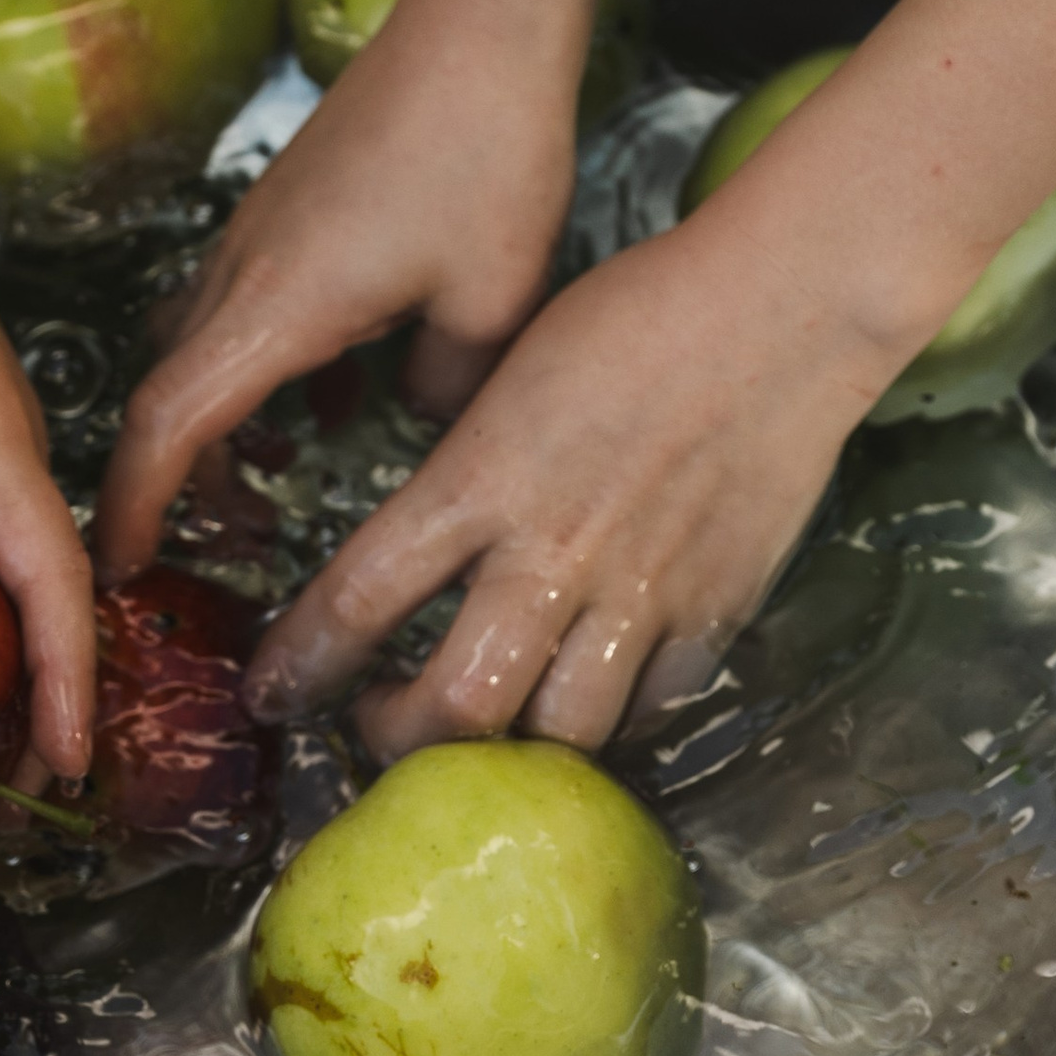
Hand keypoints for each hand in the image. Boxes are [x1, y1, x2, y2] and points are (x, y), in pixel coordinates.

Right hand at [94, 4, 579, 579]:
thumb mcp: (491, 303)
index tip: (124, 565)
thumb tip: (423, 418)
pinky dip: (267, 368)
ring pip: (204, 349)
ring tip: (280, 475)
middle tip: (233, 540)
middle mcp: (244, 270)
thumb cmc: (486, 150)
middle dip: (181, 481)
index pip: (169, 427)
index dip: (135, 506)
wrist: (481, 22)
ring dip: (225, 422)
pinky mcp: (289, 209)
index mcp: (275, 307)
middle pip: (172, 395)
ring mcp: (260, 233)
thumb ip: (445, 388)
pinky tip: (338, 392)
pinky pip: (248, 309)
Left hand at [237, 196, 896, 757]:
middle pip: (453, 706)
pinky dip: (615, 716)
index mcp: (481, 483)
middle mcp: (551, 555)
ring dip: (508, 748)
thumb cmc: (640, 312)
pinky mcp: (714, 611)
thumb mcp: (511, 375)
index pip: (357, 601)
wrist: (782, 307)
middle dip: (396, 738)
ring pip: (557, 732)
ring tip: (487, 733)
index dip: (301, 662)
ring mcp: (639, 594)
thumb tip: (433, 534)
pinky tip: (592, 698)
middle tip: (379, 729)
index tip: (273, 688)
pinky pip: (652, 705)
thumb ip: (469, 471)